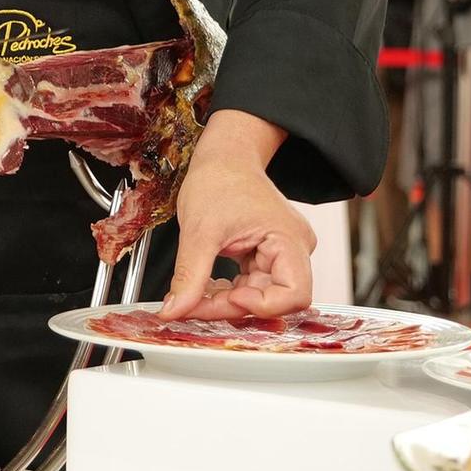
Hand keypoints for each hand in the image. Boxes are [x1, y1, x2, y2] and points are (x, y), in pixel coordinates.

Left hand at [159, 111, 315, 320]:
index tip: (228, 298)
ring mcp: (279, 254)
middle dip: (234, 307)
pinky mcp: (264, 257)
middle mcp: (293, 249)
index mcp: (290, 239)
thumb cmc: (219, 179)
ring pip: (258, 297)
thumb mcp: (200, 231)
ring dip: (226, 302)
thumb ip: (189, 276)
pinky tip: (206, 286)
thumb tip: (175, 311)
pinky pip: (250, 287)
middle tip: (194, 307)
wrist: (221, 159)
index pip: (295, 295)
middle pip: (274, 299)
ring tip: (194, 296)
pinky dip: (228, 292)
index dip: (263, 306)